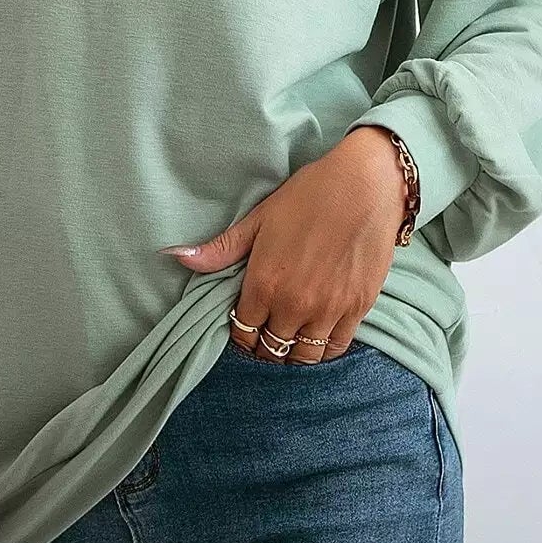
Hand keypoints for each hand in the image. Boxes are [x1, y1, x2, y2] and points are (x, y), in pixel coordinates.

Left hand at [161, 128, 408, 363]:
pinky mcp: (358, 309)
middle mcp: (294, 304)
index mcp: (265, 283)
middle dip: (264, 348)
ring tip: (289, 342)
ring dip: (292, 355)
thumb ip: (222, 248)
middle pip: (271, 350)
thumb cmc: (310, 195)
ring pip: (303, 358)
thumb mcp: (260, 218)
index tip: (244, 328)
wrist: (365, 184)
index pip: (243, 332)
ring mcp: (328, 310)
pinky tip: (317, 339)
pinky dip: (323, 351)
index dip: (240, 335)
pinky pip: (335, 349)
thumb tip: (176, 256)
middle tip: (265, 338)